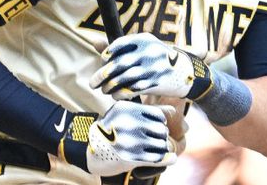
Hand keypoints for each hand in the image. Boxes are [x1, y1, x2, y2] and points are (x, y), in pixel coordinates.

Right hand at [61, 101, 176, 176]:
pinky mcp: (131, 158)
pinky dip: (169, 159)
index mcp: (128, 108)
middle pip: (162, 130)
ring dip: (161, 149)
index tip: (154, 127)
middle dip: (161, 137)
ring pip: (161, 145)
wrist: (92, 151)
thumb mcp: (123, 113)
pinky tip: (172, 159)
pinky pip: (159, 158)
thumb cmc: (111, 129)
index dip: (160, 122)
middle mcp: (130, 123)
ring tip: (154, 150)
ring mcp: (131, 141)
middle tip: (153, 141)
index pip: (159, 115)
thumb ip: (147, 110)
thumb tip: (175, 112)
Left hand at [90, 33, 211, 100]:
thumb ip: (119, 46)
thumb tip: (93, 41)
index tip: (103, 61)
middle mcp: (149, 52)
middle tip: (93, 83)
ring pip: (124, 79)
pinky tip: (115, 96)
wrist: (185, 72)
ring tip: (104, 90)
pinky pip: (132, 89)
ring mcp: (153, 68)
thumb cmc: (158, 58)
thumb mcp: (143, 47)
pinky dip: (121, 94)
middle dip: (103, 75)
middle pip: (119, 64)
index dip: (107, 55)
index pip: (119, 45)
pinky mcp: (155, 83)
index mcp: (145, 39)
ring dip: (110, 87)